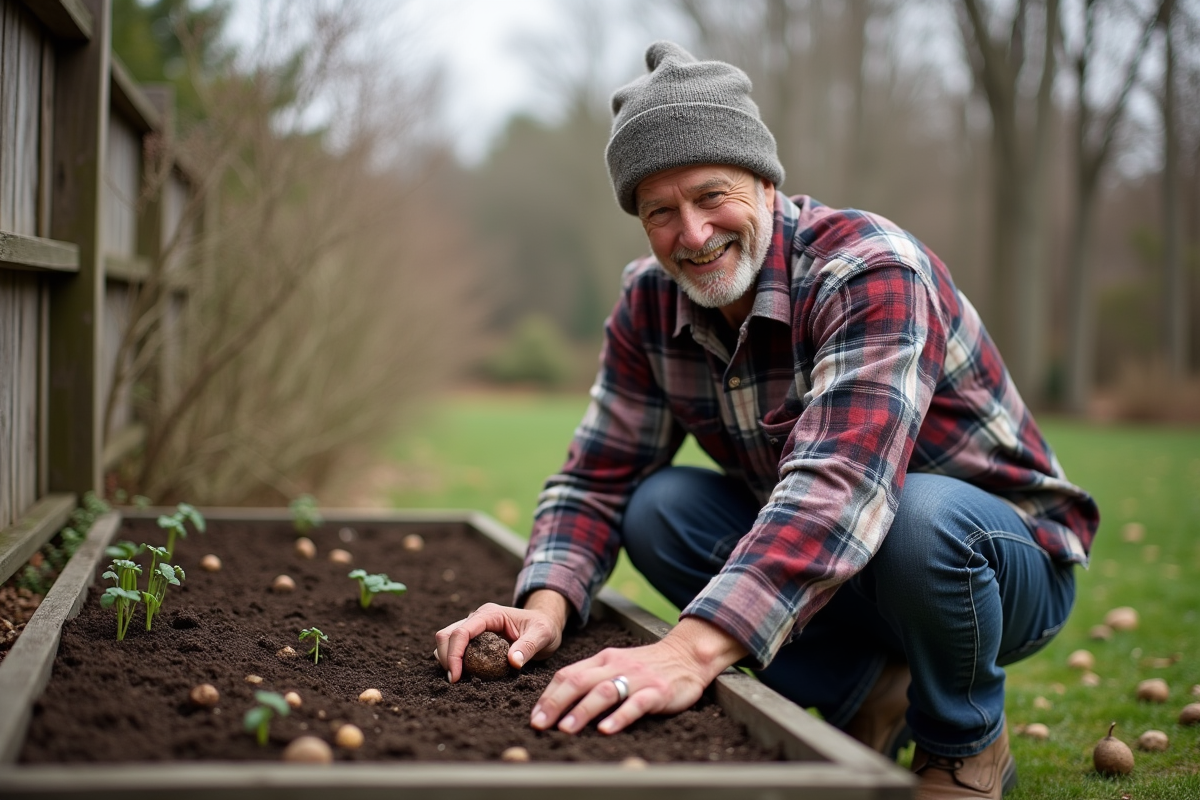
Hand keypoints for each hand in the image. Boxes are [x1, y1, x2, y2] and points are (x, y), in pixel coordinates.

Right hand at [434, 590, 567, 682]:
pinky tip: (466, 675)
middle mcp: (478, 618)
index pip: (462, 632)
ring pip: (446, 640)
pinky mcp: (474, 639)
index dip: (454, 654)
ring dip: (448, 659)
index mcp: (490, 614)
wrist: (546, 624)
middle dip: (446, 658)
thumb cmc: (545, 627)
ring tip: (460, 679)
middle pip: (447, 634)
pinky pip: (455, 648)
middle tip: (456, 681)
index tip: (456, 677)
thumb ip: (528, 646)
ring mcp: (474, 628)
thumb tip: (513, 661)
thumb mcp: (542, 635)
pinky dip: (454, 661)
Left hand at [530, 617, 747, 735]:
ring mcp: (637, 678)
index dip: (549, 696)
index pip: (569, 675)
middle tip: (541, 724)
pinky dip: (619, 716)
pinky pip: (636, 703)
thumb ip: (593, 678)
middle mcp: (617, 665)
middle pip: (580, 681)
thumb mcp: (616, 664)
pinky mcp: (658, 691)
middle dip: (556, 703)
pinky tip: (606, 729)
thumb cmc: (647, 666)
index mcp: (603, 659)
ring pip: (604, 691)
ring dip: (583, 710)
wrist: (688, 655)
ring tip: (567, 728)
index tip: (535, 717)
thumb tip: (560, 703)